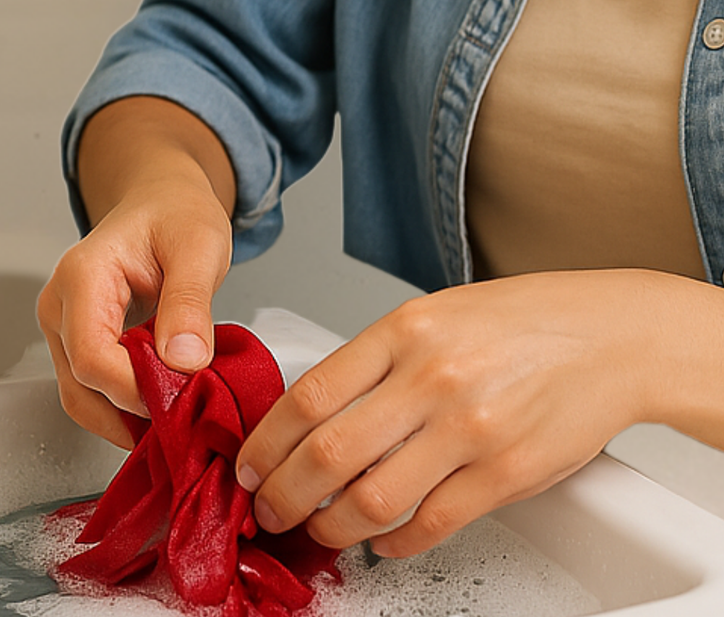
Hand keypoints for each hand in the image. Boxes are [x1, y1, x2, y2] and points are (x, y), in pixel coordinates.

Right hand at [38, 97, 235, 448]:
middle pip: (81, 388)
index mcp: (82, 277)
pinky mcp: (75, 342)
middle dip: (133, 412)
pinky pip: (92, 390)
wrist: (163, 201)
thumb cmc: (176, 214)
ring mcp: (63, 327)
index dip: (137, 390)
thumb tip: (183, 361)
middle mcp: (60, 305)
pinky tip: (162, 402)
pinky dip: (126, 407)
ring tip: (177, 413)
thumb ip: (189, 303)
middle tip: (186, 415)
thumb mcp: (199, 247)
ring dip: (128, 417)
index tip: (184, 394)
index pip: (92, 359)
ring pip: (82, 398)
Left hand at [235, 270, 662, 556]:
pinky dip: (396, 543)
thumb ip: (376, 360)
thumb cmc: (518, 322)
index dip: (268, 440)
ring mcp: (469, 428)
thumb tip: (314, 412)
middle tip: (268, 510)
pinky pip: (433, 523)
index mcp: (402, 331)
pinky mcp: (507, 473)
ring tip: (318, 530)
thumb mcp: (431, 314)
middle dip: (285, 493)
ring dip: (333, 526)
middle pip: (329, 452)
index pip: (310, 393)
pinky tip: (382, 543)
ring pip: (374, 498)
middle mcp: (430, 378)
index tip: (249, 465)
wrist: (608, 337)